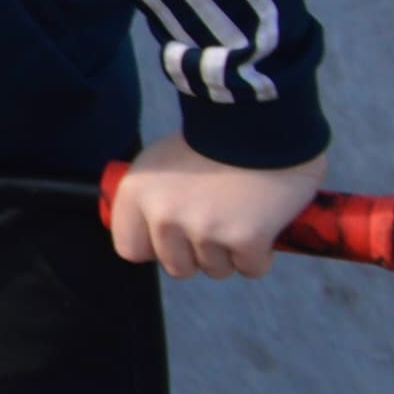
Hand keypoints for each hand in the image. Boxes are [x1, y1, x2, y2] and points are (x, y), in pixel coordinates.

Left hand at [109, 133, 327, 277]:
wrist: (263, 124)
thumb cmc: (214, 141)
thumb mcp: (161, 160)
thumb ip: (149, 197)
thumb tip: (148, 231)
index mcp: (137, 193)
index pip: (130, 249)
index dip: (155, 247)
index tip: (174, 237)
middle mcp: (163, 214)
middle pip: (177, 267)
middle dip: (198, 253)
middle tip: (216, 222)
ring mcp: (204, 229)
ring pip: (215, 269)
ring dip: (230, 252)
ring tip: (240, 215)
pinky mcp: (244, 239)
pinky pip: (251, 268)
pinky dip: (261, 254)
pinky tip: (263, 225)